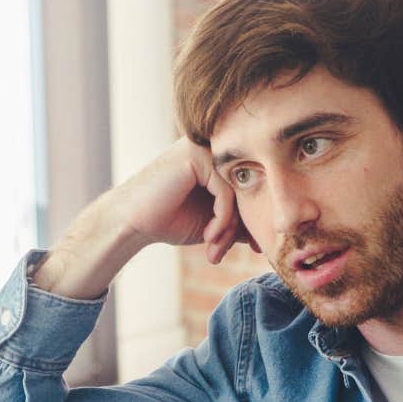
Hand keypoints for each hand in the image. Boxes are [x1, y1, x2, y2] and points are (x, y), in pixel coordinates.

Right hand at [114, 138, 258, 264]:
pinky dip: (222, 220)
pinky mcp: (196, 155)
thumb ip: (240, 219)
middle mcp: (213, 148)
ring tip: (214, 250)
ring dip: (229, 229)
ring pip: (237, 192)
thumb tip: (271, 229)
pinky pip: (226, 192)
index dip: (252, 221)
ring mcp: (204, 148)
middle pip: (246, 189)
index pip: (250, 188)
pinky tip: (208, 237)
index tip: (256, 248)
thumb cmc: (168, 220)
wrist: (131, 223)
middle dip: (241, 229)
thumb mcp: (214, 222)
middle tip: (229, 253)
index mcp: (218, 160)